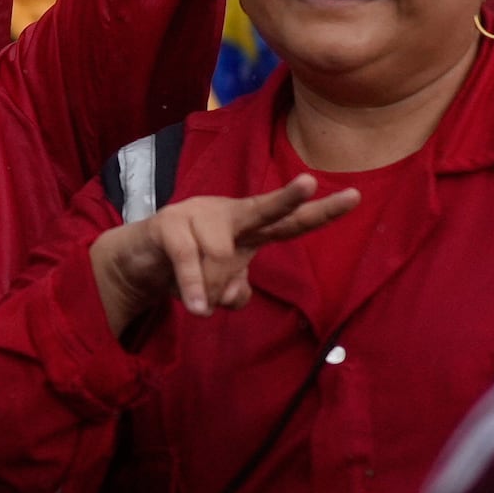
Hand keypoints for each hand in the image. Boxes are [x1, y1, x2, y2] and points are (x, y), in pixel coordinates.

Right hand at [89, 175, 359, 332]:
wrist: (137, 260)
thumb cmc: (190, 268)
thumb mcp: (220, 288)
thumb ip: (236, 293)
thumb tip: (235, 294)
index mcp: (248, 228)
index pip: (290, 223)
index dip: (321, 213)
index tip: (356, 197)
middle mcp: (228, 215)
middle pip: (264, 209)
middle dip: (288, 198)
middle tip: (309, 183)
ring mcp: (197, 214)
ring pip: (221, 260)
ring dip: (210, 290)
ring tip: (197, 299)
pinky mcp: (168, 224)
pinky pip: (189, 262)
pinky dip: (195, 289)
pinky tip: (198, 309)